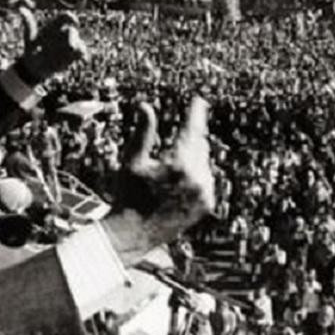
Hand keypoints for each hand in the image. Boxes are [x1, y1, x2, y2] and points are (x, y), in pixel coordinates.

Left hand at [16, 5, 87, 84]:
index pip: (65, 17)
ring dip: (79, 47)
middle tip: (70, 46)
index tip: (74, 22)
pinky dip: (83, 54)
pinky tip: (83, 59)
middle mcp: (63, 33)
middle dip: (73, 36)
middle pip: (73, 30)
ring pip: (79, 42)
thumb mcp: (29, 38)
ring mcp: (69, 43)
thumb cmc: (31, 50)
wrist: (34, 68)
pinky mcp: (72, 54)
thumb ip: (28, 24)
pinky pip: (81, 52)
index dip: (71, 17)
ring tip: (76, 53)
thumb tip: (21, 9)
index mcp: (54, 26)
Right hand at [102, 97, 214, 267]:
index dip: (195, 113)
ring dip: (192, 156)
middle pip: (199, 145)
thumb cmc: (128, 195)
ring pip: (203, 162)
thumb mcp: (132, 161)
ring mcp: (205, 192)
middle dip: (190, 136)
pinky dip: (197, 173)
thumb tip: (145, 106)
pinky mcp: (207, 204)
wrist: (133, 234)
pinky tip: (179, 180)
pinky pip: (206, 179)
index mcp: (179, 164)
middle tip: (177, 135)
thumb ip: (143, 132)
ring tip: (170, 166)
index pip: (192, 130)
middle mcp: (198, 178)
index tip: (199, 100)